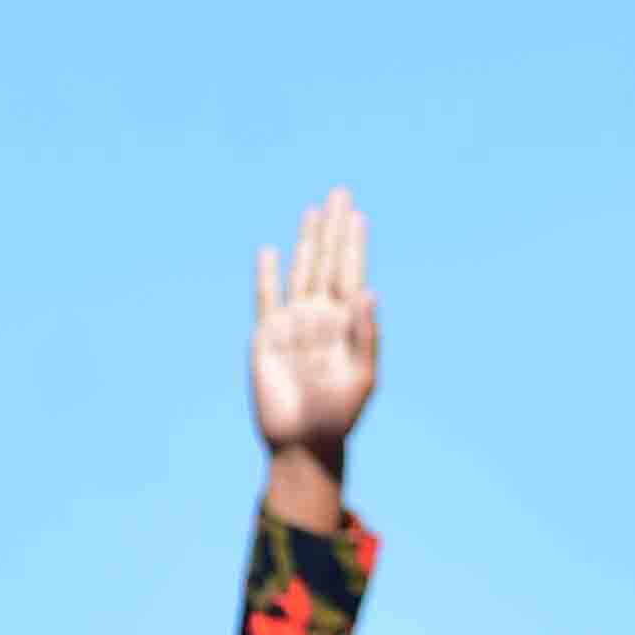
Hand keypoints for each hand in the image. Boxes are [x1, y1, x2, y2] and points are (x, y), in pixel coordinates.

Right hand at [250, 189, 378, 460]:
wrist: (304, 442)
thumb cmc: (340, 415)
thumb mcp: (361, 377)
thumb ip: (365, 335)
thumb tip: (369, 292)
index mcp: (347, 323)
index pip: (350, 272)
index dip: (353, 243)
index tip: (357, 214)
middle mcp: (321, 316)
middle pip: (328, 262)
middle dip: (334, 229)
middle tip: (340, 193)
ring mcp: (294, 324)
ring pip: (301, 272)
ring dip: (307, 242)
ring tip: (314, 212)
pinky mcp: (266, 337)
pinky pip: (265, 299)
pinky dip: (267, 275)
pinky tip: (270, 251)